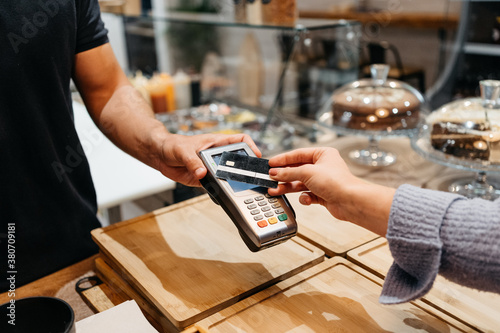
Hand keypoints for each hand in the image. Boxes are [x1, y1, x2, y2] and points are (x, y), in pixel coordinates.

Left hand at [157, 133, 260, 186]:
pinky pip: (216, 185)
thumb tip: (201, 172)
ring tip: (238, 186)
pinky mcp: (204, 179)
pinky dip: (219, 190)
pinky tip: (221, 194)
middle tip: (251, 176)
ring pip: (228, 175)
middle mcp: (217, 155)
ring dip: (232, 181)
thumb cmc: (172, 145)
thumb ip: (192, 162)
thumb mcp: (183, 151)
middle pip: (238, 160)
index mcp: (217, 142)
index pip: (240, 140)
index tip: (256, 155)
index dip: (251, 146)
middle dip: (245, 168)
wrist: (159, 155)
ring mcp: (212, 168)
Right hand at [268, 147, 393, 235]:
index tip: (270, 164)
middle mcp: (323, 166)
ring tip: (275, 190)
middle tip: (270, 179)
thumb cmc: (336, 182)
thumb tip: (275, 173)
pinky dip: (304, 198)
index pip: (298, 154)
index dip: (283, 159)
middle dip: (284, 176)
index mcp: (323, 154)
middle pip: (297, 169)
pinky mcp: (322, 194)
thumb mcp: (307, 173)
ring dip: (288, 187)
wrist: (350, 202)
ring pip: (300, 183)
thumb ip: (288, 172)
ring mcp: (322, 181)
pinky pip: (307, 194)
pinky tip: (306, 199)